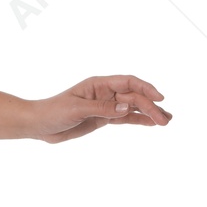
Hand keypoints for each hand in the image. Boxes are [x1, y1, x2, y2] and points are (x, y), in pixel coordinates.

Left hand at [24, 75, 169, 143]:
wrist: (39, 125)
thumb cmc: (54, 111)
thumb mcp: (77, 109)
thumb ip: (102, 108)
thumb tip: (125, 107)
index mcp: (98, 84)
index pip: (128, 82)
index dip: (146, 88)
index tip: (159, 98)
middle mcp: (104, 92)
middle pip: (133, 97)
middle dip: (151, 106)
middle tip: (165, 120)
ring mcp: (105, 105)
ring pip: (132, 107)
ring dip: (149, 113)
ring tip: (166, 121)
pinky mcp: (103, 118)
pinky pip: (124, 118)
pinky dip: (138, 120)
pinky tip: (151, 124)